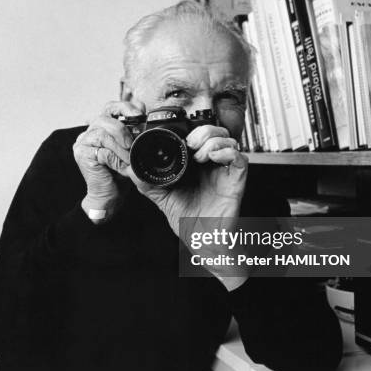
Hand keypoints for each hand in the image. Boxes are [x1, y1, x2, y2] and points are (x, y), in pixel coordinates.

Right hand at [73, 101, 142, 221]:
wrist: (109, 196)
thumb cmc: (120, 173)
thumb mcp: (131, 149)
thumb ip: (133, 131)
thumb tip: (144, 113)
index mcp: (101, 126)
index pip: (111, 107)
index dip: (125, 107)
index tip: (140, 115)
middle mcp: (89, 131)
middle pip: (104, 117)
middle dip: (123, 129)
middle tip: (133, 143)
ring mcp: (83, 142)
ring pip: (103, 133)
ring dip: (120, 147)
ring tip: (129, 158)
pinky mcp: (81, 154)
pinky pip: (102, 151)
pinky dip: (116, 159)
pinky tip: (123, 167)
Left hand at [128, 124, 248, 288]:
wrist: (201, 240)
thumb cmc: (187, 220)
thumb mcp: (161, 197)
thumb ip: (147, 182)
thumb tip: (129, 169)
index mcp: (196, 164)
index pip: (199, 134)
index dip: (191, 130)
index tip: (178, 138)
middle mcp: (212, 164)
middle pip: (216, 131)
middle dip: (202, 132)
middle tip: (190, 145)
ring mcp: (225, 171)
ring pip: (229, 139)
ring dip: (212, 142)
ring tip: (199, 157)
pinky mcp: (236, 181)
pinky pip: (240, 158)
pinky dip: (227, 153)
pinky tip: (213, 160)